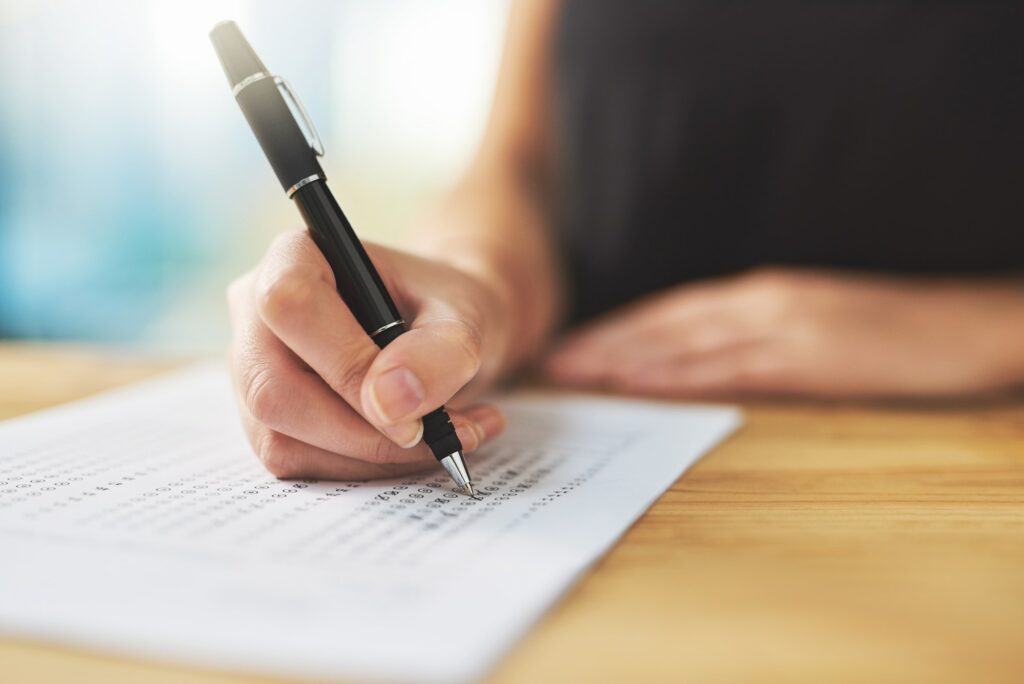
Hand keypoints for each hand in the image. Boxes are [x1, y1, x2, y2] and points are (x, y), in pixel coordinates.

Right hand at [228, 230, 507, 479]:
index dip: (347, 367)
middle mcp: (256, 310)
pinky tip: (416, 449)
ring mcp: (251, 368)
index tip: (413, 410)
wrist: (442, 334)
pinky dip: (363, 468)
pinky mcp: (263, 417)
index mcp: (297, 256)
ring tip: (445, 438)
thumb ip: (442, 351)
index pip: (292, 307)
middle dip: (362, 433)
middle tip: (436, 438)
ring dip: (370, 457)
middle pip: (273, 390)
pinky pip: (295, 462)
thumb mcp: (467, 317)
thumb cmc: (446, 310)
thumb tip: (390, 403)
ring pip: (281, 439)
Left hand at [544, 268, 1023, 398]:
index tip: (574, 345)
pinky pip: (729, 366)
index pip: (672, 312)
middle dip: (603, 341)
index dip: (618, 328)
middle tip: (550, 358)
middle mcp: (761, 302)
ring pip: (685, 340)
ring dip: (624, 355)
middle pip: (664, 322)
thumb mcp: (813, 327)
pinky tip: (641, 381)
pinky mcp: (808, 354)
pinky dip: (679, 371)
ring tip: (573, 370)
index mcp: (761, 296)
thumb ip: (757, 339)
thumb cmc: (890, 331)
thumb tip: (701, 363)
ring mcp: (783, 325)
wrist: (966, 324)